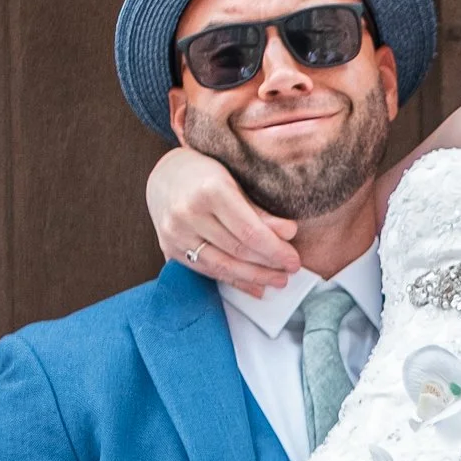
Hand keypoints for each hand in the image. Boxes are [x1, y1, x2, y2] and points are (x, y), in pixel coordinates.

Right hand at [146, 146, 300, 295]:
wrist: (166, 175)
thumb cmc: (206, 174)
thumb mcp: (234, 181)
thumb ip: (259, 210)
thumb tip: (288, 234)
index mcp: (209, 191)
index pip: (249, 231)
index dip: (275, 250)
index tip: (294, 259)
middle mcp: (188, 214)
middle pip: (237, 250)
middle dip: (268, 265)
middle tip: (290, 270)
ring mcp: (175, 234)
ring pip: (222, 266)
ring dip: (254, 277)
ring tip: (277, 280)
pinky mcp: (169, 249)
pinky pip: (207, 271)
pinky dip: (233, 281)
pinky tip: (254, 286)